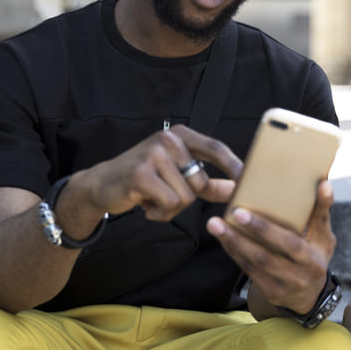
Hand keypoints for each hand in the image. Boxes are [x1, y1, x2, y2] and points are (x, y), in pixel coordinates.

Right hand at [82, 125, 242, 220]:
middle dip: (186, 199)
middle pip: (200, 183)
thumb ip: (208, 183)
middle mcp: (169, 139)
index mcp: (181, 135)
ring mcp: (153, 154)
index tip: (249, 181)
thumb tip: (237, 190)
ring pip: (185, 197)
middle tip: (163, 195)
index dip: (234, 165)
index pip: (216, 148)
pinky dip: (160, 214)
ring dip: (171, 208)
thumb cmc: (145, 181)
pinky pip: (169, 204)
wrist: (101, 185)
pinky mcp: (141, 173)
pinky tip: (145, 205)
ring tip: (152, 199)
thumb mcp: (178, 177)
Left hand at [206, 180, 335, 313]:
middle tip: (235, 212)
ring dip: (233, 242)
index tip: (260, 209)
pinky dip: (234, 252)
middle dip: (250, 232)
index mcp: (313, 258)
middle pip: (268, 254)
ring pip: (255, 262)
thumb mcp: (324, 235)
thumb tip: (323, 183)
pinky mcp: (269, 291)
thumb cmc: (315, 253)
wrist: (309, 295)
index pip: (291, 243)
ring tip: (215, 224)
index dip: (272, 228)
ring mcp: (283, 286)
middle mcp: (299, 275)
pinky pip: (248, 269)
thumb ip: (322, 211)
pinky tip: (223, 237)